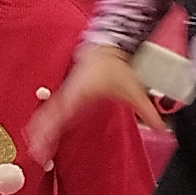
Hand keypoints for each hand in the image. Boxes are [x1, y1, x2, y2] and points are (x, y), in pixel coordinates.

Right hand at [24, 43, 146, 165]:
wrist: (107, 45)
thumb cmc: (117, 65)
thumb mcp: (134, 90)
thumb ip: (147, 110)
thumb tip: (162, 128)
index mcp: (83, 92)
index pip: (65, 113)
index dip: (53, 128)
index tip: (45, 143)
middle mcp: (71, 92)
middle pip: (51, 114)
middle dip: (41, 131)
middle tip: (34, 149)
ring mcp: (67, 90)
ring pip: (49, 110)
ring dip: (40, 126)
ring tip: (33, 144)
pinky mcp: (67, 90)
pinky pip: (52, 105)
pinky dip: (45, 117)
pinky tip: (40, 129)